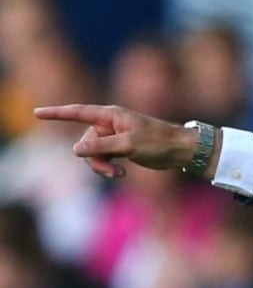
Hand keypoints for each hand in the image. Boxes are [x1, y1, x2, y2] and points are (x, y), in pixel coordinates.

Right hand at [33, 104, 204, 178]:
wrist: (181, 150)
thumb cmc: (158, 142)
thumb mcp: (128, 145)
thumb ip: (101, 147)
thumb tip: (75, 150)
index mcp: (111, 116)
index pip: (78, 112)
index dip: (57, 114)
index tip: (37, 113)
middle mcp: (110, 124)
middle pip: (85, 142)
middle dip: (93, 159)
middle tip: (111, 171)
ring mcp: (115, 136)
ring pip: (92, 153)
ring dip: (101, 166)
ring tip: (119, 174)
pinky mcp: (121, 148)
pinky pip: (103, 159)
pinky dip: (108, 168)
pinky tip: (121, 173)